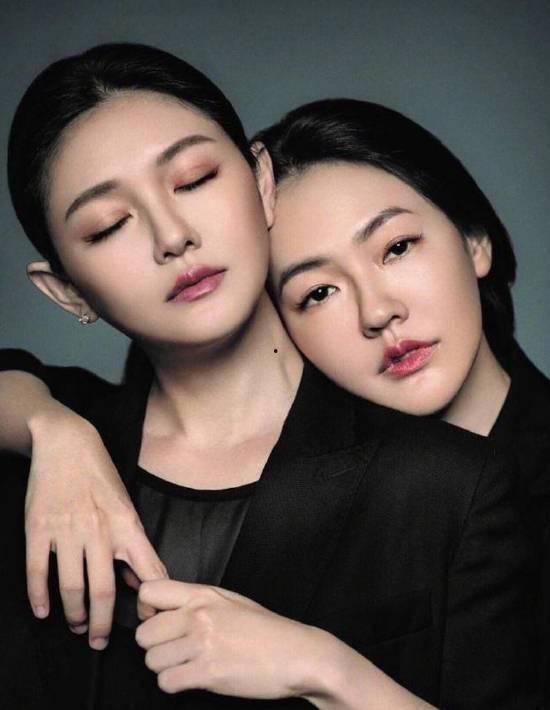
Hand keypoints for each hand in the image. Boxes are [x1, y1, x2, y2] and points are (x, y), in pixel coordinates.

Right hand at [25, 405, 165, 648]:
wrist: (66, 443)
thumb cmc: (101, 476)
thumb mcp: (126, 505)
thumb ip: (132, 543)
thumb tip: (136, 581)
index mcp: (127, 524)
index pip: (147, 569)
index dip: (150, 601)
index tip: (148, 621)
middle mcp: (98, 530)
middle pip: (103, 589)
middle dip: (103, 623)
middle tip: (101, 642)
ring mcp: (66, 530)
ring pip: (71, 587)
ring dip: (74, 613)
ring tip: (78, 625)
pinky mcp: (38, 528)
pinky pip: (37, 571)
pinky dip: (39, 597)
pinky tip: (44, 611)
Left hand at [135, 579, 324, 699]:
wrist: (297, 654)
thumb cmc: (267, 630)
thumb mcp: (231, 602)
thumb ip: (197, 601)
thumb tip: (165, 610)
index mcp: (204, 594)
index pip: (150, 591)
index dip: (146, 610)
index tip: (158, 621)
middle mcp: (199, 615)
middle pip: (144, 633)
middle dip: (154, 646)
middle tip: (173, 650)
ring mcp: (203, 643)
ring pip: (152, 660)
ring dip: (165, 668)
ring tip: (186, 666)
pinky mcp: (208, 673)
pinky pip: (167, 682)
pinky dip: (175, 685)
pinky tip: (192, 679)